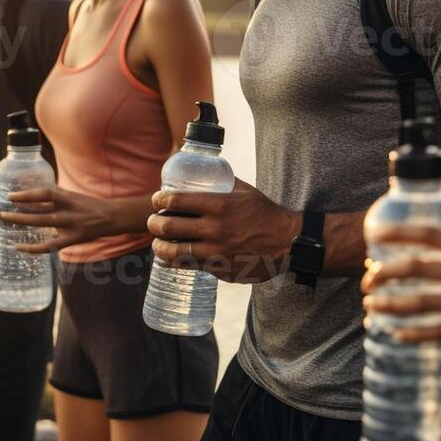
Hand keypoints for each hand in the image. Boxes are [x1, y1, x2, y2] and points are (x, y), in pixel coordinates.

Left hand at [0, 186, 117, 252]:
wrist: (113, 216)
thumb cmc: (90, 205)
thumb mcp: (73, 196)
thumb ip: (55, 197)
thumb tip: (31, 195)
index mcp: (69, 197)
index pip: (45, 193)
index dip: (27, 194)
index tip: (9, 196)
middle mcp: (70, 210)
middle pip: (39, 211)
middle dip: (17, 212)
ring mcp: (72, 225)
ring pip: (43, 225)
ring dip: (22, 223)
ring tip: (4, 224)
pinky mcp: (74, 239)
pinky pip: (50, 246)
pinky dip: (33, 248)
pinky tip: (18, 247)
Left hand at [147, 178, 297, 282]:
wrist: (286, 241)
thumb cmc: (265, 213)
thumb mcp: (245, 191)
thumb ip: (224, 182)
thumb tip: (205, 171)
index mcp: (219, 205)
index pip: (176, 201)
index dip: (159, 200)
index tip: (156, 200)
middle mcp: (215, 229)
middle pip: (168, 227)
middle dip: (154, 224)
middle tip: (153, 221)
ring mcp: (216, 252)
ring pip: (174, 253)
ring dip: (160, 247)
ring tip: (158, 243)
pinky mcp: (220, 269)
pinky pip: (190, 266)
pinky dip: (177, 262)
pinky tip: (173, 258)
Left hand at [361, 225, 440, 340]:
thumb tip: (431, 249)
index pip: (429, 234)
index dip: (399, 233)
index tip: (375, 235)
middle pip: (417, 267)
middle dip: (384, 275)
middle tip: (367, 281)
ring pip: (423, 303)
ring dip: (391, 306)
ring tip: (371, 309)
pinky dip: (417, 333)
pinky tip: (398, 335)